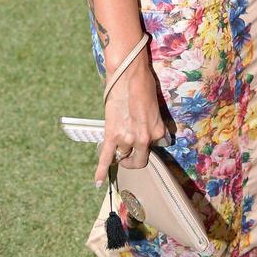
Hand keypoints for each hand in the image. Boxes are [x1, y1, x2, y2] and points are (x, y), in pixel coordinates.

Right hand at [95, 54, 165, 184]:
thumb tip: (145, 128)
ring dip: (119, 152)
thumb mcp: (154, 106)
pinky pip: (105, 157)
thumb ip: (152, 122)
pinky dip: (101, 170)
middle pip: (139, 160)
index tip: (144, 142)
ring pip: (122, 156)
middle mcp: (144, 138)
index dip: (149, 144)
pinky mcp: (111, 135)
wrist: (128, 74)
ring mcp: (127, 138)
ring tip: (117, 145)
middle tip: (129, 154)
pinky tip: (98, 181)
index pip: (156, 147)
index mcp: (158, 130)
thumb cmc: (143, 84)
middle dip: (133, 158)